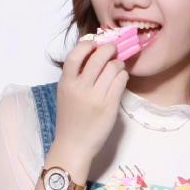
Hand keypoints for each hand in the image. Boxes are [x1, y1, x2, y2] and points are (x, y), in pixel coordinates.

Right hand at [53, 29, 128, 177]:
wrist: (73, 145)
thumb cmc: (70, 119)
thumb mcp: (66, 93)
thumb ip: (75, 75)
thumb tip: (94, 53)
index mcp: (66, 82)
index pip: (76, 53)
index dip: (88, 44)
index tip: (95, 44)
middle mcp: (80, 87)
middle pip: (99, 56)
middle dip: (109, 48)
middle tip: (113, 50)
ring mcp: (96, 96)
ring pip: (113, 67)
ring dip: (118, 63)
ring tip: (117, 67)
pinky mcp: (109, 105)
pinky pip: (121, 81)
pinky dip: (123, 76)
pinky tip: (121, 79)